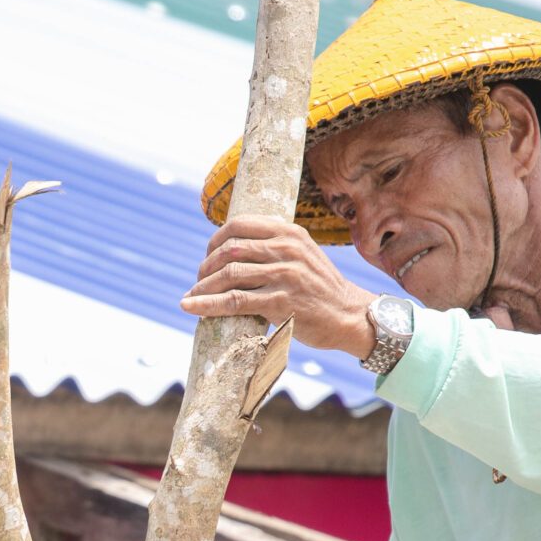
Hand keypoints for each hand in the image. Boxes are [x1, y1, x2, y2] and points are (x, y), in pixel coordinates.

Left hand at [181, 217, 377, 357]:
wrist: (350, 315)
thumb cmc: (320, 288)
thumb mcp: (303, 254)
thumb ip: (275, 245)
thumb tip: (234, 246)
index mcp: (290, 232)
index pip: (239, 225)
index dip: (214, 240)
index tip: (208, 256)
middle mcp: (287, 249)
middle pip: (229, 250)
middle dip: (206, 266)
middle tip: (199, 280)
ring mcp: (284, 275)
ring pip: (229, 274)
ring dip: (203, 287)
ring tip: (192, 296)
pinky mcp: (281, 302)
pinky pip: (235, 301)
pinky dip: (207, 304)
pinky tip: (190, 307)